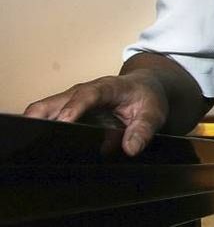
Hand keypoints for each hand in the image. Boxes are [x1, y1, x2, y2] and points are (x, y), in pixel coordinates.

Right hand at [23, 71, 169, 155]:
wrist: (144, 86)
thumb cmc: (146, 97)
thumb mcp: (153, 113)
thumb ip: (144, 129)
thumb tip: (131, 148)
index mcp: (106, 87)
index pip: (87, 95)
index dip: (74, 108)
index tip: (64, 122)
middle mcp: (82, 92)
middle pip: (51, 103)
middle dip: (40, 122)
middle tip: (38, 146)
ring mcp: (70, 101)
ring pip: (41, 112)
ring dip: (34, 128)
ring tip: (32, 153)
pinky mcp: (64, 111)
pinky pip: (44, 119)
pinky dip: (38, 132)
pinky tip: (40, 150)